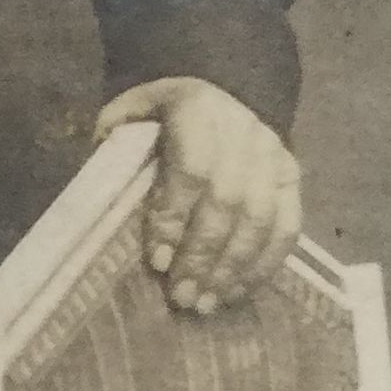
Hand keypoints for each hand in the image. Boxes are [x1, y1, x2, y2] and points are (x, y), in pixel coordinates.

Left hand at [94, 76, 302, 314]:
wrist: (221, 87)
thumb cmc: (162, 114)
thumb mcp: (131, 113)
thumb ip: (115, 145)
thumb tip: (99, 193)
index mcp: (197, 108)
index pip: (192, 169)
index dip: (175, 218)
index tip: (157, 261)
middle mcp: (243, 131)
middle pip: (229, 201)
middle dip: (203, 255)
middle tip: (182, 296)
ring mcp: (273, 155)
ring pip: (262, 219)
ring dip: (234, 268)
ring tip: (206, 303)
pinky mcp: (291, 177)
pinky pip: (287, 227)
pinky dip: (263, 265)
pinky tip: (236, 292)